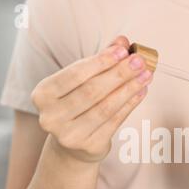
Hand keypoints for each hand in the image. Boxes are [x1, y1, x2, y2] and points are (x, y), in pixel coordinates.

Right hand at [31, 36, 152, 162]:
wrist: (72, 145)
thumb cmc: (77, 104)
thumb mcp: (82, 81)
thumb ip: (100, 61)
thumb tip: (122, 41)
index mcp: (43, 94)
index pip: (76, 74)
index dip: (101, 61)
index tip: (124, 50)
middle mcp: (51, 116)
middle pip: (92, 91)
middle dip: (119, 74)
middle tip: (140, 62)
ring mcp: (68, 135)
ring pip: (105, 108)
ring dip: (129, 89)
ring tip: (146, 76)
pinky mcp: (88, 146)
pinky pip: (114, 122)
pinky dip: (130, 105)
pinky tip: (141, 92)